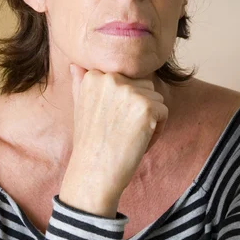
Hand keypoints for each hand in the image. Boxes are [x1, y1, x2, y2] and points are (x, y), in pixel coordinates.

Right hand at [61, 63, 168, 209]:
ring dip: (150, 119)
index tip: (111, 120)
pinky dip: (158, 131)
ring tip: (130, 137)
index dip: (125, 101)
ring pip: (156, 98)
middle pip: (145, 85)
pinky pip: (164, 113)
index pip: (127, 77)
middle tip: (122, 131)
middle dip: (140, 107)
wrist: (94, 174)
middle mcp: (111, 78)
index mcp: (94, 75)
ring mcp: (130, 91)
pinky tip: (139, 143)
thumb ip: (80, 83)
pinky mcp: (147, 107)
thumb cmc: (89, 143)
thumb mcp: (80, 108)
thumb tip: (76, 65)